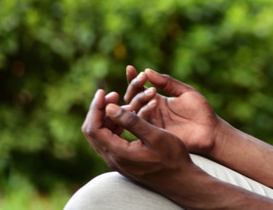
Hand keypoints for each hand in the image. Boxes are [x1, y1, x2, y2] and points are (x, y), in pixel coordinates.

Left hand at [82, 89, 196, 192]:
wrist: (180, 180)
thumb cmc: (172, 158)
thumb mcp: (155, 136)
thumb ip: (132, 121)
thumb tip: (110, 107)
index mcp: (118, 153)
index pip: (93, 128)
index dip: (96, 108)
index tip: (104, 91)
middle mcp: (113, 159)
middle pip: (92, 131)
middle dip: (99, 110)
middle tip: (113, 94)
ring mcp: (117, 161)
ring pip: (101, 135)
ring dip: (108, 117)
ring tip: (125, 103)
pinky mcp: (123, 160)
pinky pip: (111, 140)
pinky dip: (115, 125)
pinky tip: (129, 116)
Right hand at [123, 66, 221, 155]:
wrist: (210, 131)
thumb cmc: (200, 111)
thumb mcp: (184, 91)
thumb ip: (167, 82)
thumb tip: (147, 70)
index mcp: (157, 100)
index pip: (139, 89)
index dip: (133, 78)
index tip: (130, 68)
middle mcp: (151, 111)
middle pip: (132, 98)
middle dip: (135, 87)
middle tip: (142, 78)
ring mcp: (152, 123)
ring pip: (135, 109)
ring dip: (139, 98)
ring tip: (152, 91)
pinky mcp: (154, 133)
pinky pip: (143, 122)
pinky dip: (145, 111)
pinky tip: (154, 102)